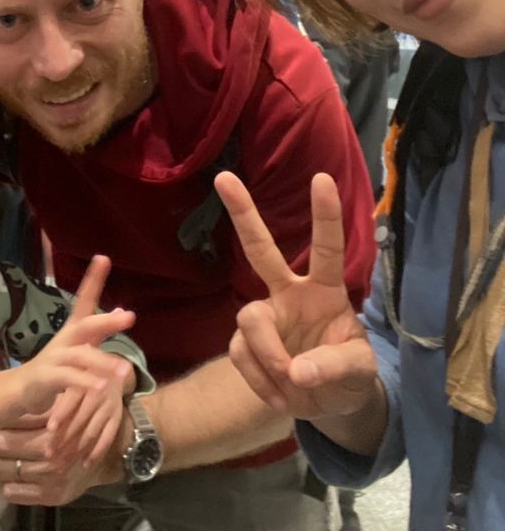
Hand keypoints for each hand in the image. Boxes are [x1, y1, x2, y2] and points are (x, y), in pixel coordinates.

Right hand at [45, 256, 133, 467]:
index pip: (85, 298)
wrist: (25, 389)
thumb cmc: (59, 364)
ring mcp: (55, 357)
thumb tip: (123, 308)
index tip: (103, 257)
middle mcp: (65, 338)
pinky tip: (102, 388)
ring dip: (104, 363)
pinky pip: (69, 379)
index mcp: (74, 328)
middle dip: (107, 320)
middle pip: (86, 324)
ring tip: (125, 371)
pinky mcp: (48, 378)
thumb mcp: (81, 344)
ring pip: (81, 355)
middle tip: (129, 317)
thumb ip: (101, 328)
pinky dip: (85, 382)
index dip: (93, 279)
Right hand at [214, 171, 378, 421]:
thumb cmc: (349, 374)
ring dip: (268, 357)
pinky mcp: (245, 342)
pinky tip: (279, 393)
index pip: (327, 249)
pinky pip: (240, 354)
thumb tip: (298, 372)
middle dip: (243, 213)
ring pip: (249, 319)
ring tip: (291, 385)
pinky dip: (260, 380)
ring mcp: (265, 316)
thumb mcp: (360, 373)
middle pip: (261, 250)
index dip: (325, 215)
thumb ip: (335, 367)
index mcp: (326, 290)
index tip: (322, 179)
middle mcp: (290, 294)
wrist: (327, 405)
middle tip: (224, 178)